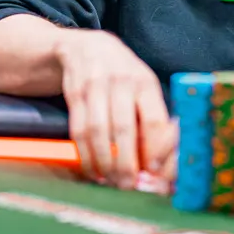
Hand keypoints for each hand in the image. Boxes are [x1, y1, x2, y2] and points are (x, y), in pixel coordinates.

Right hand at [56, 29, 173, 189]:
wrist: (86, 47)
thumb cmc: (123, 76)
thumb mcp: (143, 87)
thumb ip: (151, 119)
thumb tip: (159, 164)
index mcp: (145, 82)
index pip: (153, 119)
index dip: (154, 148)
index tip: (154, 171)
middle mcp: (121, 81)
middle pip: (123, 128)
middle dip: (125, 162)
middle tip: (128, 186)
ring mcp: (95, 86)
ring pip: (98, 131)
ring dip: (104, 162)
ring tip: (110, 182)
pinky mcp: (74, 94)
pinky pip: (78, 130)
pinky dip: (85, 155)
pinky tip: (92, 170)